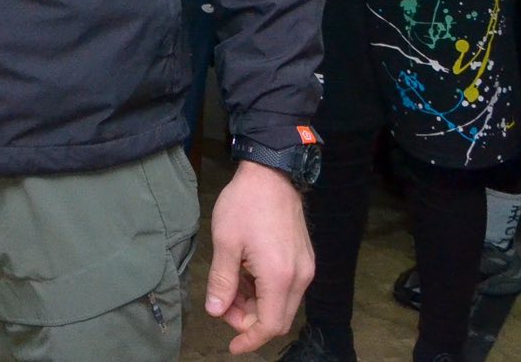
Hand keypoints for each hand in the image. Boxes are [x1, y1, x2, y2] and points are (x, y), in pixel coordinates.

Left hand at [204, 160, 313, 354]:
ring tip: (230, 286)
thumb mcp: (225, 242)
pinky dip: (265, 291)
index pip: (269, 325)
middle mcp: (299, 277)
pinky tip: (245, 275)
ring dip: (256, 305)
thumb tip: (215, 310)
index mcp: (280, 277)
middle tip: (222, 304)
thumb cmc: (246, 204)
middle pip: (278, 318)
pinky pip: (286, 288)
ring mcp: (305, 268)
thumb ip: (222, 280)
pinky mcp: (304, 260)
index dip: (250, 339)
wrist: (272, 174)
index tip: (232, 346)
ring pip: (282, 304)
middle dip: (249, 321)